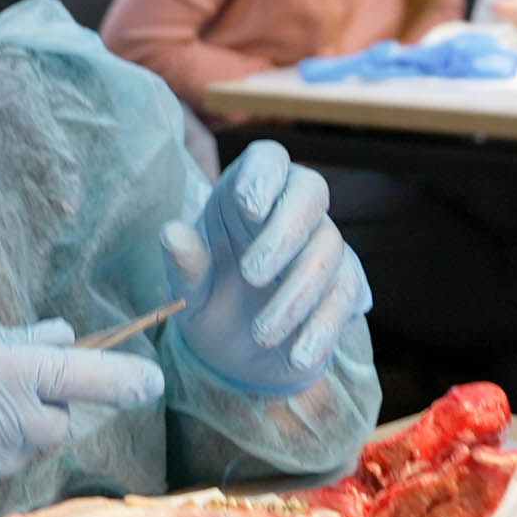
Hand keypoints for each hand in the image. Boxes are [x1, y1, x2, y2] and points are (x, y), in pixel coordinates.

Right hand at [0, 318, 162, 516]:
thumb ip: (15, 342)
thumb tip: (65, 336)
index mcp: (6, 372)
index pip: (86, 376)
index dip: (124, 379)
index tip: (150, 382)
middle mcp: (6, 421)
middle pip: (58, 424)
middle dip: (41, 412)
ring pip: (25, 454)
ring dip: (8, 440)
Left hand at [161, 141, 367, 397]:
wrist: (240, 358)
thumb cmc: (212, 303)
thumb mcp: (190, 292)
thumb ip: (185, 264)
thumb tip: (171, 233)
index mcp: (246, 195)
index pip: (268, 159)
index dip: (263, 175)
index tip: (248, 207)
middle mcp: (290, 210)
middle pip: (310, 191)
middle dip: (284, 232)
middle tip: (252, 276)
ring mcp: (323, 246)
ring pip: (329, 249)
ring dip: (296, 294)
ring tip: (262, 334)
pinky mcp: (344, 286)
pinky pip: (346, 295)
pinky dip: (322, 326)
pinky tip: (297, 354)